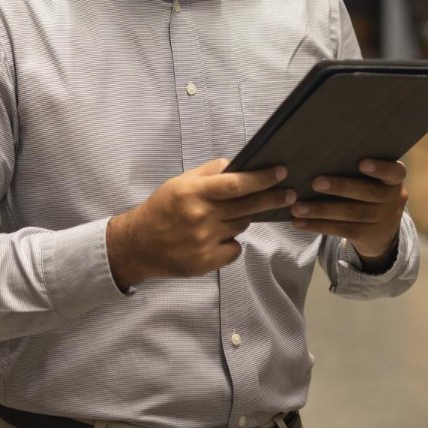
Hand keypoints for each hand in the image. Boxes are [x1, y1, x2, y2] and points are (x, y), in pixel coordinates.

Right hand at [107, 159, 294, 288]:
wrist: (138, 244)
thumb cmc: (161, 209)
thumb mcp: (179, 183)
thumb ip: (208, 173)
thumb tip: (235, 165)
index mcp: (193, 193)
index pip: (236, 184)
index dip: (261, 179)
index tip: (281, 172)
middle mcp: (200, 217)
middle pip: (246, 207)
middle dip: (272, 199)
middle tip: (289, 194)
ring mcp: (204, 242)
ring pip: (240, 227)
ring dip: (241, 219)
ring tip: (225, 217)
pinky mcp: (205, 262)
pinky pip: (234, 249)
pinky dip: (231, 243)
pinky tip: (216, 239)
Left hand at [291, 159, 408, 263]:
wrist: (383, 231)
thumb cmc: (369, 190)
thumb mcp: (373, 180)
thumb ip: (356, 167)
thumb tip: (320, 153)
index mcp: (394, 180)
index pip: (394, 172)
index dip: (380, 168)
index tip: (362, 163)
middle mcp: (392, 199)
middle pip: (368, 193)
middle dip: (341, 187)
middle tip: (315, 182)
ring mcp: (382, 220)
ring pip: (350, 214)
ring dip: (321, 210)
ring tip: (298, 208)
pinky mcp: (368, 236)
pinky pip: (341, 230)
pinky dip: (318, 225)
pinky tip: (300, 223)